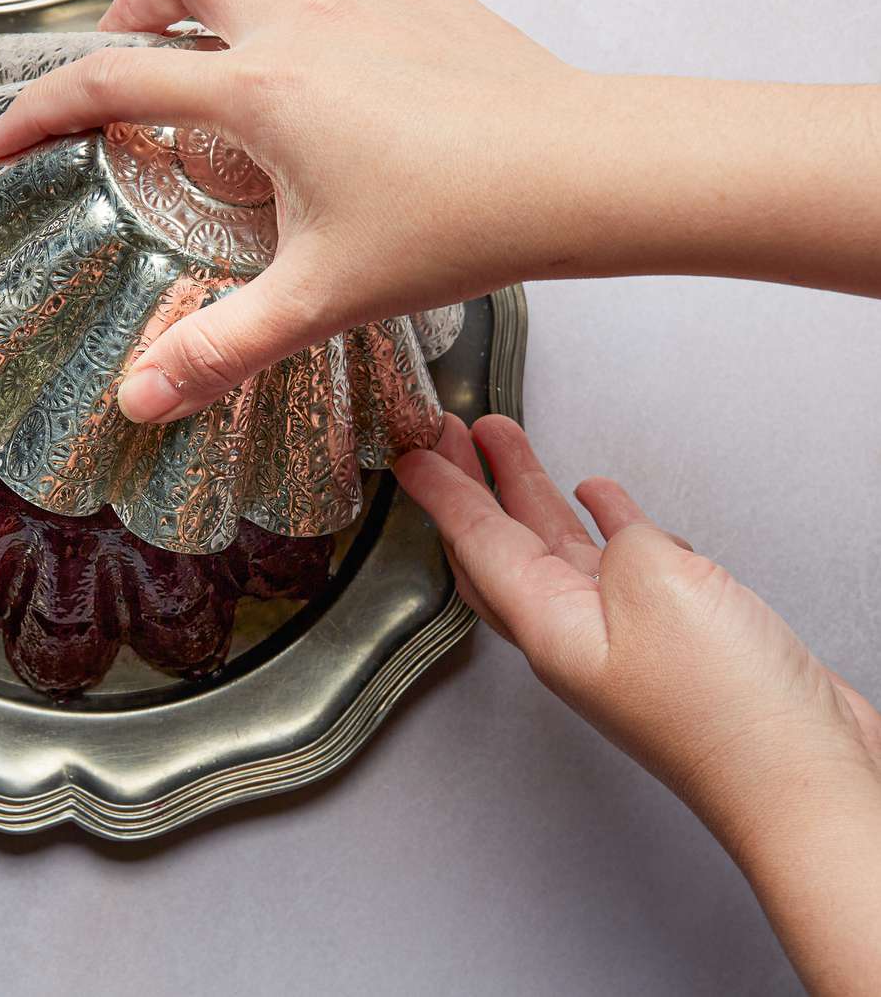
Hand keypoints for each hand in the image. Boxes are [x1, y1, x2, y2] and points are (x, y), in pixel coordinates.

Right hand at [0, 0, 583, 421]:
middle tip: (130, 59)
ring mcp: (371, 1)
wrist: (583, 171)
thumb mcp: (323, 298)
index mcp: (261, 92)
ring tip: (232, 46)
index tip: (8, 137)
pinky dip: (319, 3)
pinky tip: (341, 70)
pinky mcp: (428, 4)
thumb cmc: (459, 225)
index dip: (44, 109)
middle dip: (139, 6)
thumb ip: (223, 349)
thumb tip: (140, 401)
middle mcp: (305, 25)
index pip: (116, 82)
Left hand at [395, 413, 880, 994]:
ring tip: (500, 440)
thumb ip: (620, 545)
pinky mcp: (669, 634)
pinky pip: (616, 562)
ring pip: (552, 545)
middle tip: (442, 432)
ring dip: (525, 489)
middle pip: (499, 541)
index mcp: (548, 624)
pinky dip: (601, 521)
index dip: (440, 490)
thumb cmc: (729, 711)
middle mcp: (572, 631)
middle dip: (468, 481)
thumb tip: (614, 530)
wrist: (806, 779)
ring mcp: (619, 633)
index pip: (475, 541)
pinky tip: (596, 496)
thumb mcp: (660, 588)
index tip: (407, 452)